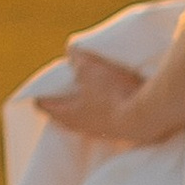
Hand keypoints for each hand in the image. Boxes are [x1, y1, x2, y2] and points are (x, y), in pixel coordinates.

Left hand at [32, 45, 159, 146]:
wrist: (146, 116)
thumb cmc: (111, 93)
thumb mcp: (90, 69)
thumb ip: (77, 59)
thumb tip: (70, 51)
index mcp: (69, 114)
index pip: (46, 107)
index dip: (40, 97)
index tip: (38, 93)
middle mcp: (83, 127)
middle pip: (66, 117)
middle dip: (63, 105)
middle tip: (62, 94)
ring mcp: (103, 132)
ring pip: (87, 120)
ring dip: (86, 109)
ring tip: (88, 97)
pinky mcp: (121, 132)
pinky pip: (107, 122)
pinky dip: (105, 112)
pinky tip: (112, 104)